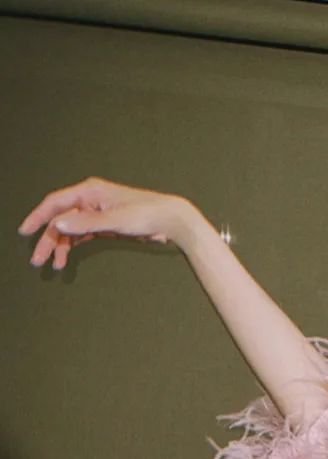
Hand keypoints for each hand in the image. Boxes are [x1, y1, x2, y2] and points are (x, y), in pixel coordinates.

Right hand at [18, 177, 196, 270]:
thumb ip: (85, 223)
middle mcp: (90, 199)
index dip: (38, 217)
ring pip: (71, 229)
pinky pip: (82, 234)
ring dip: (61, 246)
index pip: (55, 203)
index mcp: (89, 192)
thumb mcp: (114, 220)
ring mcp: (97, 212)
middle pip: (61, 219)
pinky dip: (73, 246)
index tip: (25, 231)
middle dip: (49, 239)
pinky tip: (66, 258)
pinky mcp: (105, 224)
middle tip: (37, 260)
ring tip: (54, 265)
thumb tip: (58, 223)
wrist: (170, 219)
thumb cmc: (146, 214)